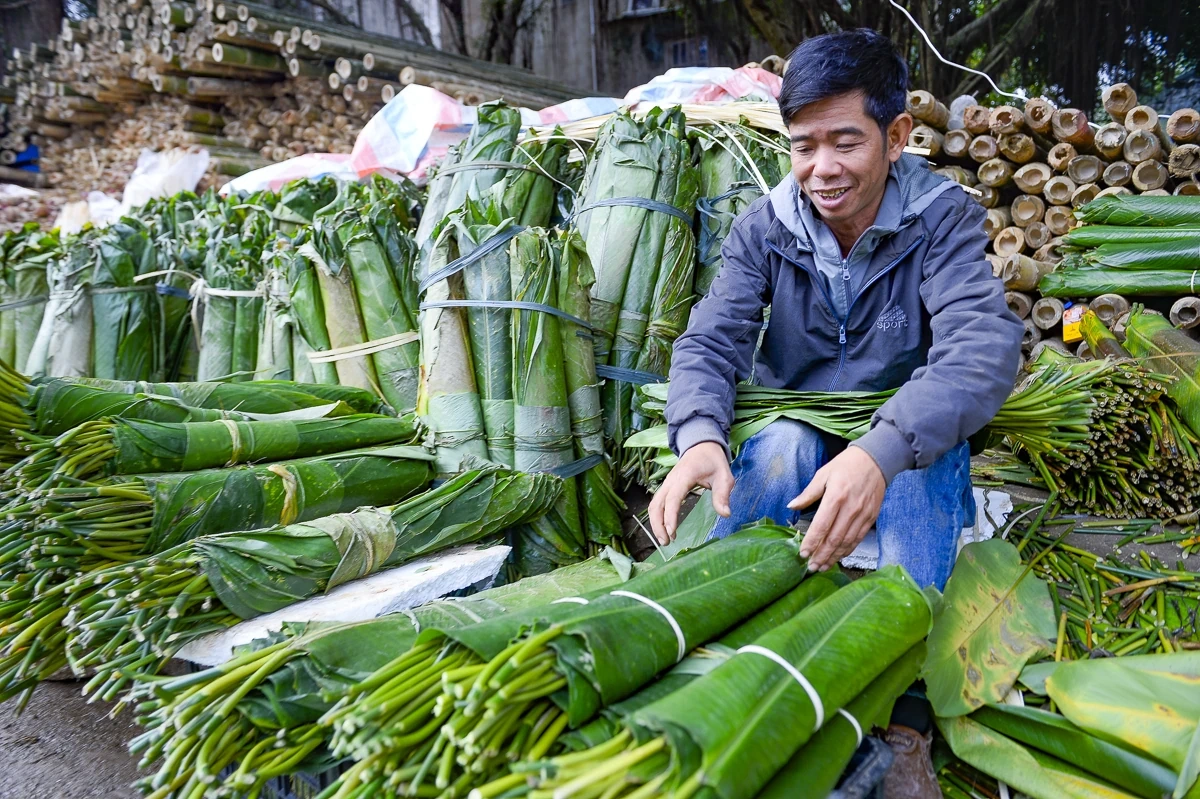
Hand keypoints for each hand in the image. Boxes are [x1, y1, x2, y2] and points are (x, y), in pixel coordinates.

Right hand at [649, 442, 733, 544]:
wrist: (702, 446)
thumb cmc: (713, 461)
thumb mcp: (724, 476)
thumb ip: (723, 495)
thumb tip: (725, 514)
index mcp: (684, 476)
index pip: (673, 499)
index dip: (670, 516)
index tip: (672, 532)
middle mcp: (671, 480)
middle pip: (657, 504)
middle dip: (658, 524)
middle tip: (667, 542)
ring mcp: (667, 483)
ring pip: (654, 505)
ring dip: (655, 523)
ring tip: (665, 540)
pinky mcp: (666, 487)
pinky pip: (657, 503)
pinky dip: (657, 517)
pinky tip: (664, 529)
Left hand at [789, 446, 885, 571]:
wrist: (876, 460)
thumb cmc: (846, 465)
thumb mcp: (823, 474)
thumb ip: (808, 493)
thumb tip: (791, 506)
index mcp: (836, 497)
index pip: (821, 526)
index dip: (812, 542)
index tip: (803, 553)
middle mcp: (850, 509)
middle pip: (834, 539)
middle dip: (821, 556)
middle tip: (811, 567)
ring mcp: (863, 515)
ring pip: (847, 542)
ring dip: (834, 557)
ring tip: (822, 567)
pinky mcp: (871, 518)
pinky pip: (858, 539)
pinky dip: (847, 550)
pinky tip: (838, 557)